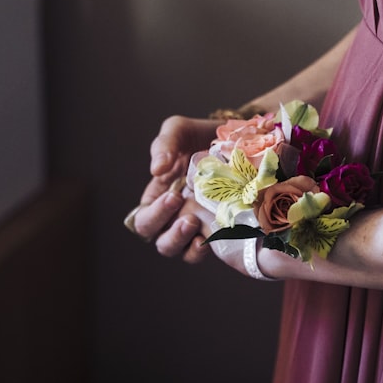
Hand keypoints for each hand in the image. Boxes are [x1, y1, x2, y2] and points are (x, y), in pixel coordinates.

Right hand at [126, 115, 216, 261]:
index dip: (155, 214)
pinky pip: (213, 250)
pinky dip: (213, 248)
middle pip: (162, 243)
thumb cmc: (199, 135)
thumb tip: (157, 169)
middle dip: (172, 235)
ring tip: (202, 231)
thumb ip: (164, 145)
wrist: (238, 136)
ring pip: (184, 253)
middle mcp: (175, 217)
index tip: (173, 196)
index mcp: (158, 198)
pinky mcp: (222, 229)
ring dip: (189, 246)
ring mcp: (200, 226)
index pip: (144, 219)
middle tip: (190, 218)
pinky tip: (220, 237)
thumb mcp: (178, 130)